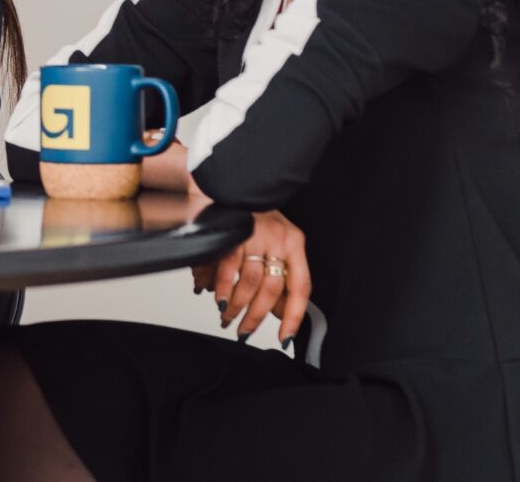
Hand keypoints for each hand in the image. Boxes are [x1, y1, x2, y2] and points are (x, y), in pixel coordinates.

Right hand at [194, 208, 309, 342]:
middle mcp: (278, 238)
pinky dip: (223, 289)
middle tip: (244, 330)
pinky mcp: (232, 232)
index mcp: (294, 242)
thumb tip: (279, 312)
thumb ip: (278, 274)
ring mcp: (255, 235)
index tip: (286, 337)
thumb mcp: (275, 239)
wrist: (230, 183)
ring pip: (251, 283)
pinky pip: (228, 269)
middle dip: (256, 316)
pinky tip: (219, 299)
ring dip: (237, 306)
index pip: (300, 286)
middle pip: (272, 289)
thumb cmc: (253, 214)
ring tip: (228, 317)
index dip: (294, 316)